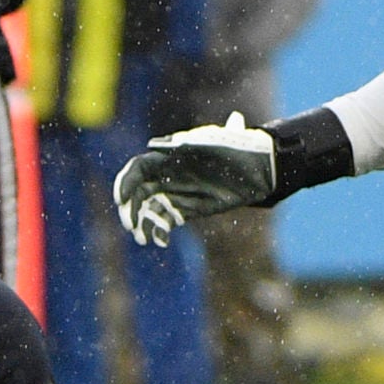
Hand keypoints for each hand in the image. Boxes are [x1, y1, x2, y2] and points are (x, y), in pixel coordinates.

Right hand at [113, 114, 276, 247]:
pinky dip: (159, 232)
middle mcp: (168, 176)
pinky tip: (160, 241)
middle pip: (139, 193)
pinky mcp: (188, 210)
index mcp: (168, 157)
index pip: (138, 170)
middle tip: (131, 226)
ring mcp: (178, 194)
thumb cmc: (236, 148)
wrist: (262, 167)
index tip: (121, 199)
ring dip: (142, 224)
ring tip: (144, 239)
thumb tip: (151, 145)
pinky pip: (166, 222)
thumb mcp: (210, 142)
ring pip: (149, 210)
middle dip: (130, 209)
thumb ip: (183, 144)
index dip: (125, 183)